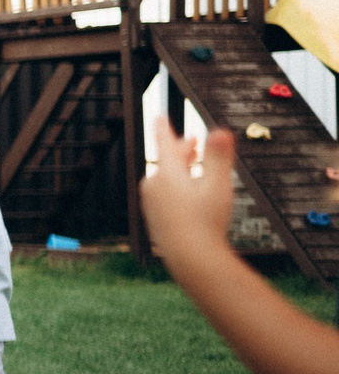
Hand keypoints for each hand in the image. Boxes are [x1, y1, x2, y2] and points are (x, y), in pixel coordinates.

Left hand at [142, 113, 235, 264]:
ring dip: (180, 168)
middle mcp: (154, 185)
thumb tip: (220, 131)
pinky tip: (188, 194)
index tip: (158, 116)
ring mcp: (152, 203)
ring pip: (166, 178)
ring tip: (191, 164)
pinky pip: (164, 194)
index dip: (164, 128)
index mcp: (167, 174)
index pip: (165, 144)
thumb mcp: (217, 186)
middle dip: (182, 150)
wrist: (190, 258)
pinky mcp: (155, 217)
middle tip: (192, 141)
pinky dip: (177, 186)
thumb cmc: (205, 222)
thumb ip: (218, 157)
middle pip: (167, 161)